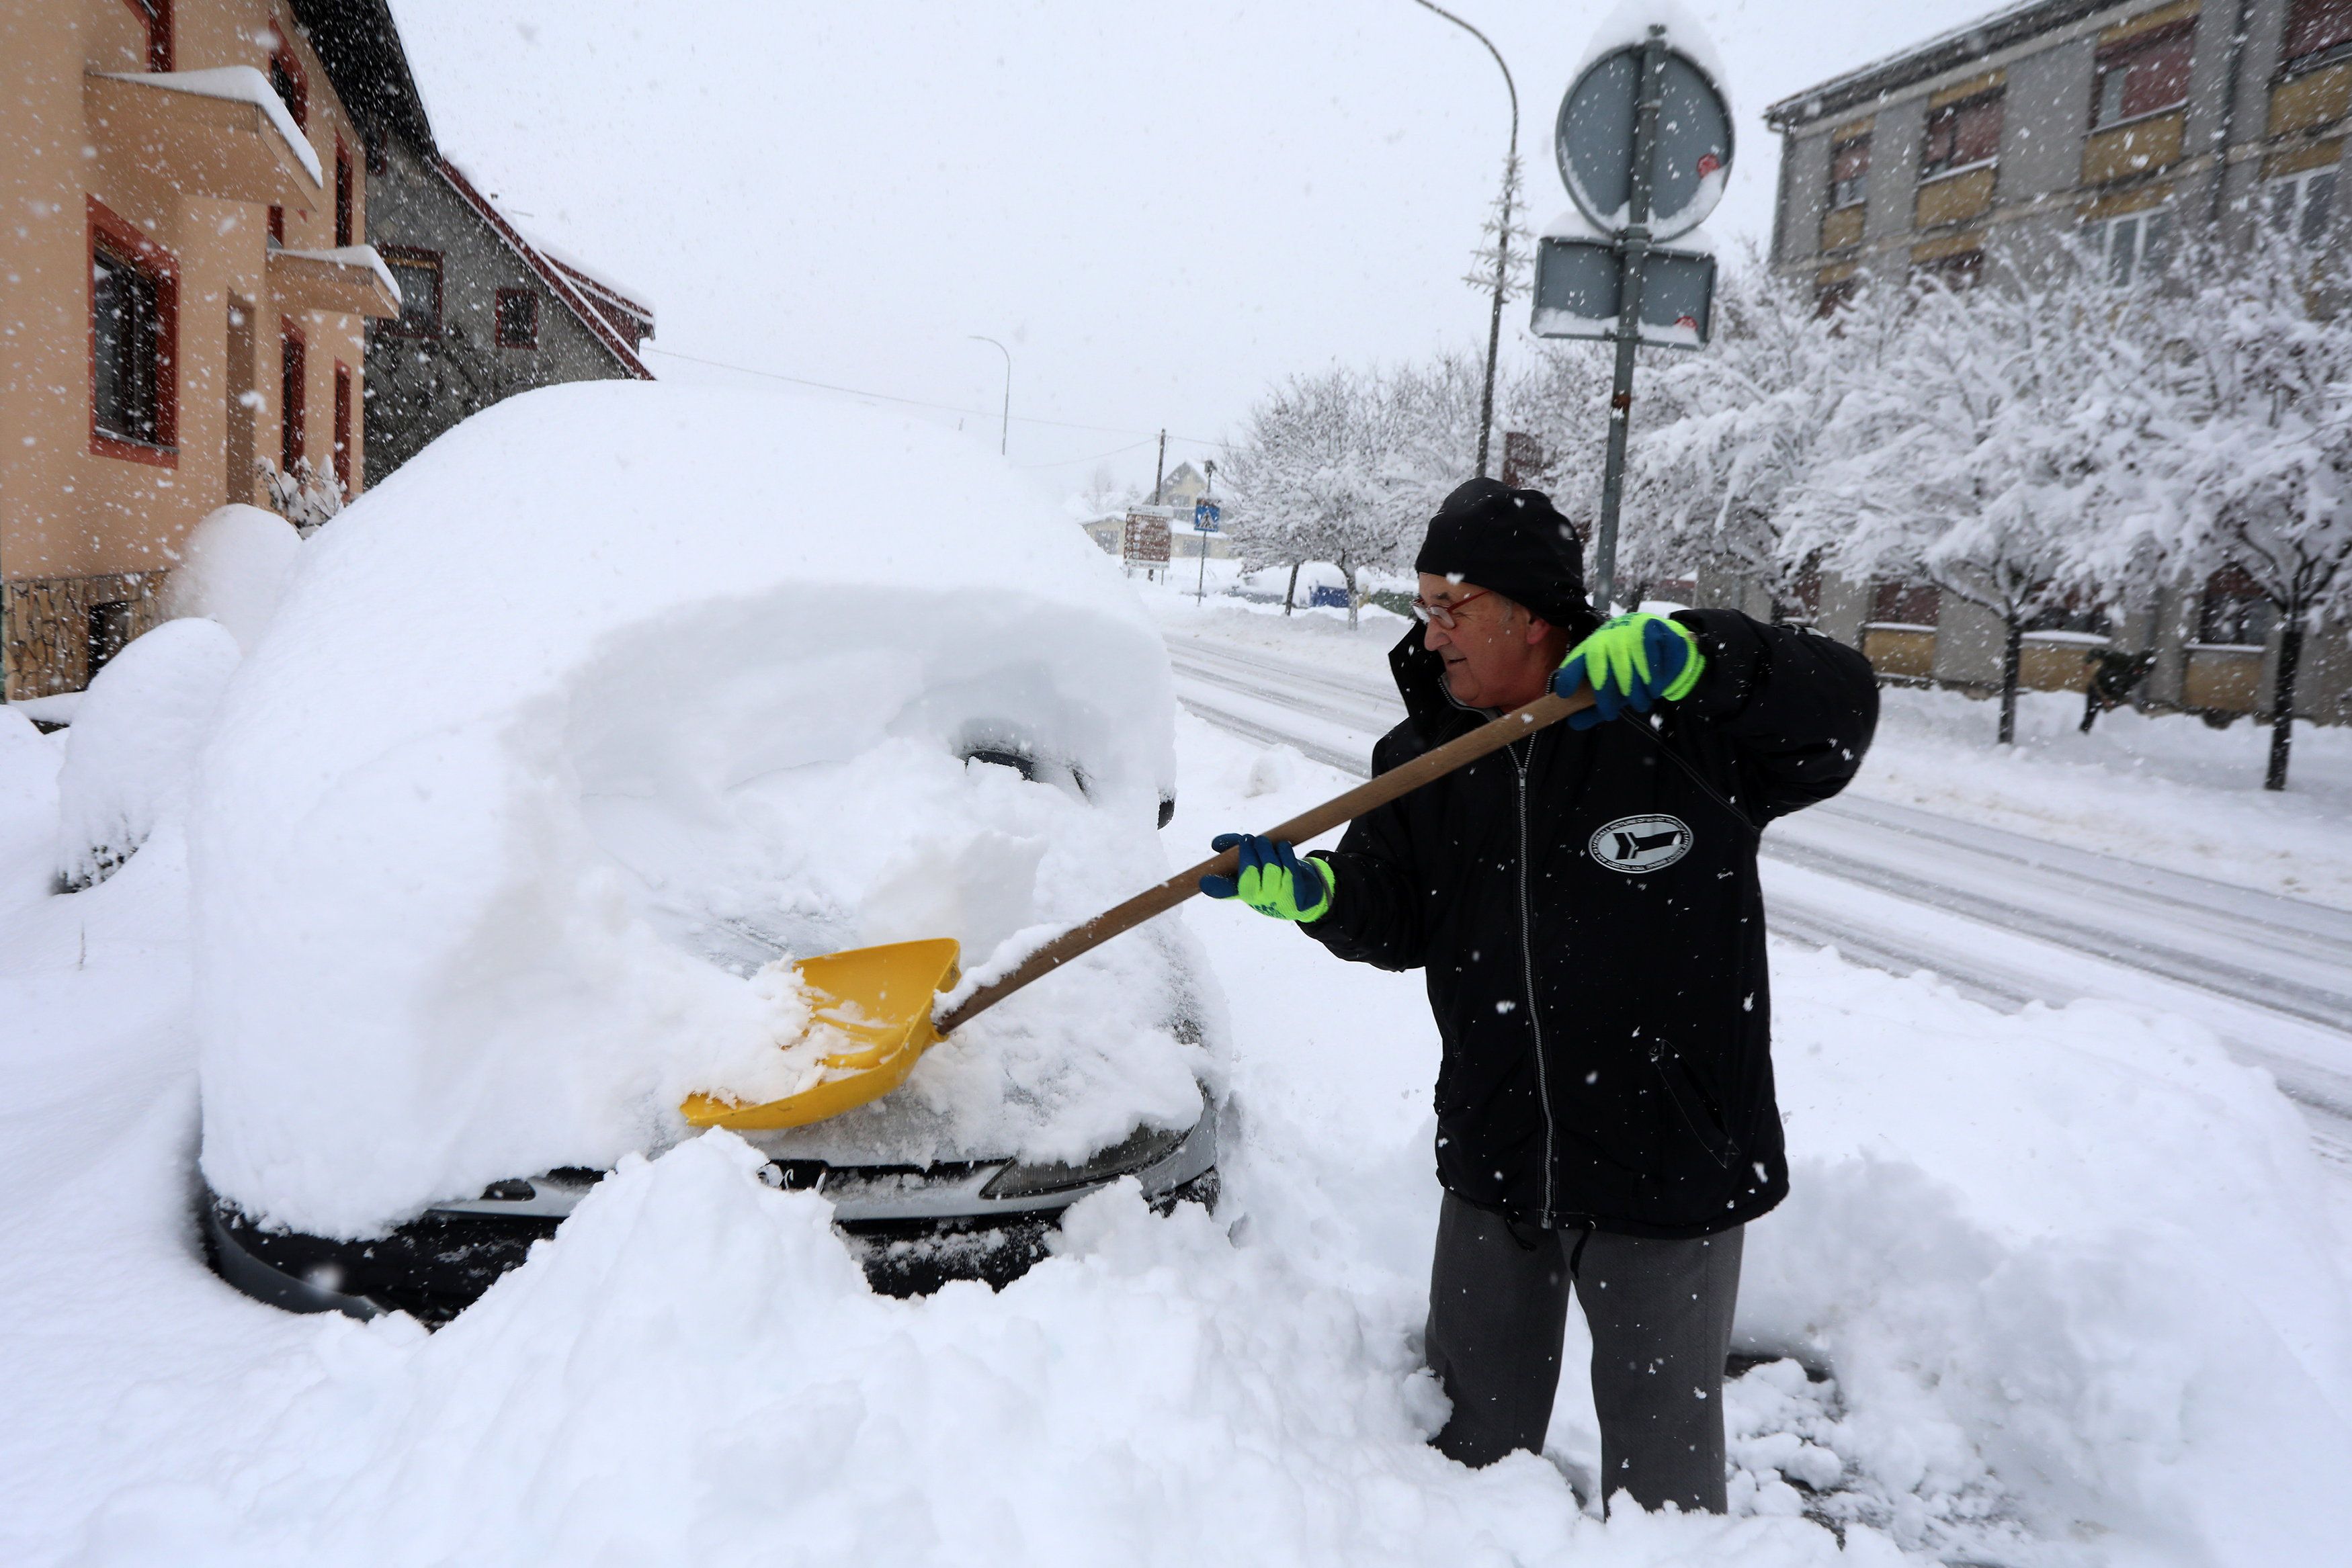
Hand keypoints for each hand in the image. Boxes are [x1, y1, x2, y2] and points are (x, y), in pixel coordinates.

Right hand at [1199, 833, 1333, 921]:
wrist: (1303, 893)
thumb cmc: (1270, 874)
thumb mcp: (1251, 861)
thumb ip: (1234, 848)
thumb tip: (1216, 843)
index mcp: (1240, 890)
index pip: (1223, 890)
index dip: (1214, 886)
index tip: (1204, 881)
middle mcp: (1256, 898)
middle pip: (1250, 871)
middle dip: (1249, 850)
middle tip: (1249, 838)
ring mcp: (1276, 898)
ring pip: (1271, 868)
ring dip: (1267, 849)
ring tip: (1264, 841)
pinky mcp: (1295, 895)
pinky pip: (1290, 870)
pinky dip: (1285, 853)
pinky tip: (1283, 846)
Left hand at [1551, 613, 1705, 729]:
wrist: (1665, 643)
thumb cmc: (1632, 669)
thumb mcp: (1614, 689)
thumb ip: (1594, 708)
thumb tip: (1573, 723)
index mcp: (1593, 648)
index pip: (1576, 660)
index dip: (1570, 675)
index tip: (1565, 693)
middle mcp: (1608, 636)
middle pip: (1598, 663)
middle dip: (1604, 693)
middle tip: (1609, 714)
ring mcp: (1629, 631)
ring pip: (1625, 663)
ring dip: (1633, 690)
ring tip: (1639, 704)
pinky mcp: (1653, 630)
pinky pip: (1650, 657)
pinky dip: (1653, 677)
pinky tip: (1655, 689)